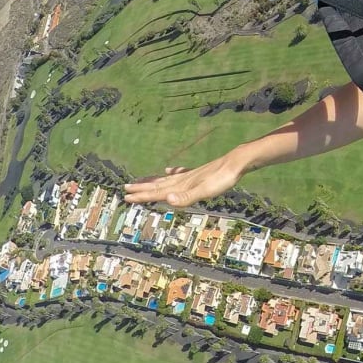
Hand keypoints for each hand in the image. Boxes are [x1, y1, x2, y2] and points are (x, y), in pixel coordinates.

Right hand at [123, 150, 248, 207]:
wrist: (236, 163)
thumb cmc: (222, 179)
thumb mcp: (205, 191)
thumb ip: (186, 197)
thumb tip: (167, 199)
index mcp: (181, 185)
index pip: (157, 192)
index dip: (142, 195)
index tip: (127, 197)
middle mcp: (183, 179)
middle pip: (158, 184)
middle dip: (142, 188)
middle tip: (126, 188)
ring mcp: (190, 175)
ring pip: (166, 179)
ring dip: (153, 181)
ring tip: (142, 180)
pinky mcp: (198, 173)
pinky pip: (180, 173)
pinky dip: (173, 172)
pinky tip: (170, 170)